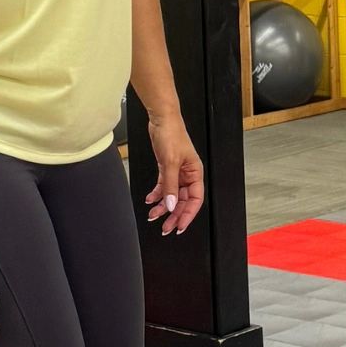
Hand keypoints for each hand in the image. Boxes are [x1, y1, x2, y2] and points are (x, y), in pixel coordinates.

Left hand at [145, 113, 203, 233]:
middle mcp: (188, 174)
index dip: (188, 215)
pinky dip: (157, 195)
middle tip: (165, 227)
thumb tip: (170, 205)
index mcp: (195, 173)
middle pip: (182, 201)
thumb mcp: (170, 163)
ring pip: (171, 195)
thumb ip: (170, 186)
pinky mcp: (167, 168)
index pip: (195, 201)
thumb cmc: (172, 134)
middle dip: (173, 215)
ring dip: (163, 206)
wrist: (161, 119)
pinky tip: (150, 200)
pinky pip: (163, 186)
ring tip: (153, 215)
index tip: (179, 226)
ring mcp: (177, 172)